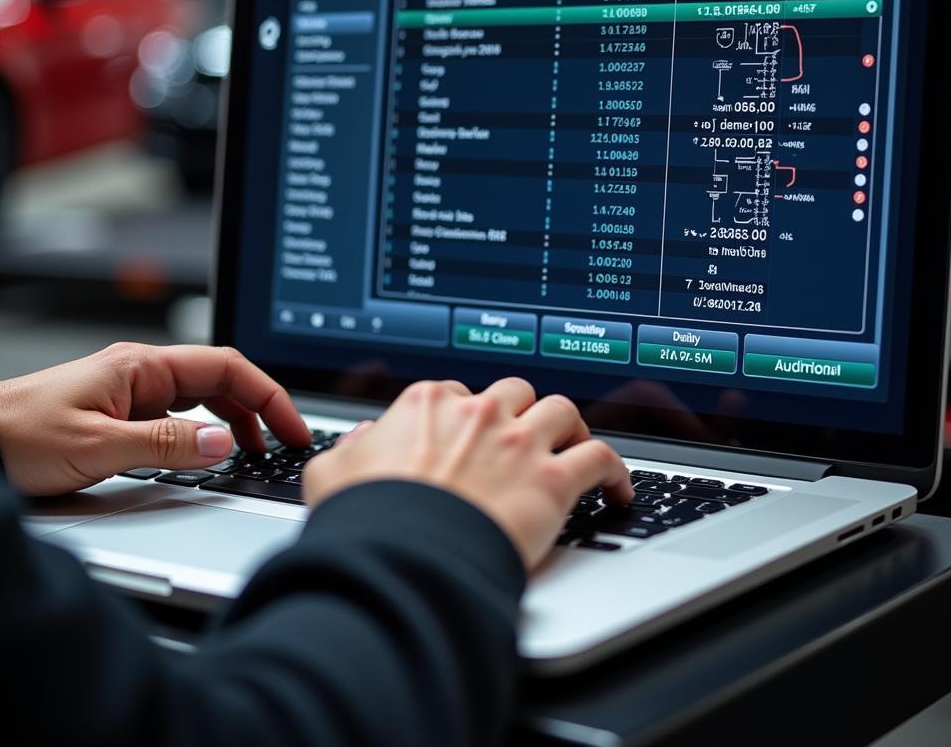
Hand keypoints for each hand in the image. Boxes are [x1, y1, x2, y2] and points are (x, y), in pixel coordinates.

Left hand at [0, 342, 309, 495]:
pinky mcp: (123, 414)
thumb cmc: (19, 435)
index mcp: (142, 367)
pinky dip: (205, 432)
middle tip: (285, 441)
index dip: (268, 394)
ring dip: (235, 420)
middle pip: (221, 380)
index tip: (291, 425)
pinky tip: (211, 453)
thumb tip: (222, 443)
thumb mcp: (98, 448)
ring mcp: (133, 392)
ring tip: (256, 449)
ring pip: (203, 398)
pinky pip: (179, 416)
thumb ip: (166, 445)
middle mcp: (142, 373)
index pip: (226, 368)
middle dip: (260, 407)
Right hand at [304, 378, 631, 569]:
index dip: (468, 416)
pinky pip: (600, 458)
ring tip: (570, 448)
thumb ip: (352, 447)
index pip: (460, 393)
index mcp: (428, 403)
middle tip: (522, 438)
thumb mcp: (333, 472)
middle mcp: (478, 412)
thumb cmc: (367, 519)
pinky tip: (616, 488)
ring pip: (562, 411)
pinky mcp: (552, 480)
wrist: (402, 558)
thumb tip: (367, 437)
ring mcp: (519, 442)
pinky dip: (614, 470)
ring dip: (569, 428)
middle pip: (516, 392)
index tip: (472, 436)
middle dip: (521, 411)